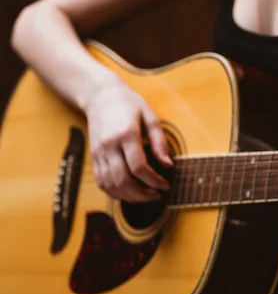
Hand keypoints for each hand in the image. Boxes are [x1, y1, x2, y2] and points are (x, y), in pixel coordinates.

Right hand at [84, 82, 172, 201]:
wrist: (100, 96)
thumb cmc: (128, 104)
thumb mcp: (150, 116)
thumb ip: (159, 141)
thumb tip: (168, 164)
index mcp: (126, 134)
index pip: (138, 166)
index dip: (154, 180)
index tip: (165, 185)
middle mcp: (109, 145)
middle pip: (123, 180)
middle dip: (142, 194)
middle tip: (157, 195)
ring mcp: (98, 153)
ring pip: (110, 185)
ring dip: (129, 197)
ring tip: (145, 197)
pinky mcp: (93, 157)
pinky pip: (101, 182)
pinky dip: (115, 193)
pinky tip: (129, 193)